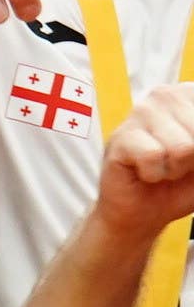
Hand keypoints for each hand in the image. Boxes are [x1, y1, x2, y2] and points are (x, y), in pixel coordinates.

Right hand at [95, 84, 193, 238]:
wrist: (143, 210)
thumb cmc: (180, 183)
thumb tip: (193, 144)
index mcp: (190, 96)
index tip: (193, 156)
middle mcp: (164, 96)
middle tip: (177, 163)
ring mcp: (139, 112)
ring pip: (182, 147)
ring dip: (176, 168)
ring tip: (162, 167)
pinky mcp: (120, 136)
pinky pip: (154, 156)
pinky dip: (154, 174)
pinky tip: (144, 171)